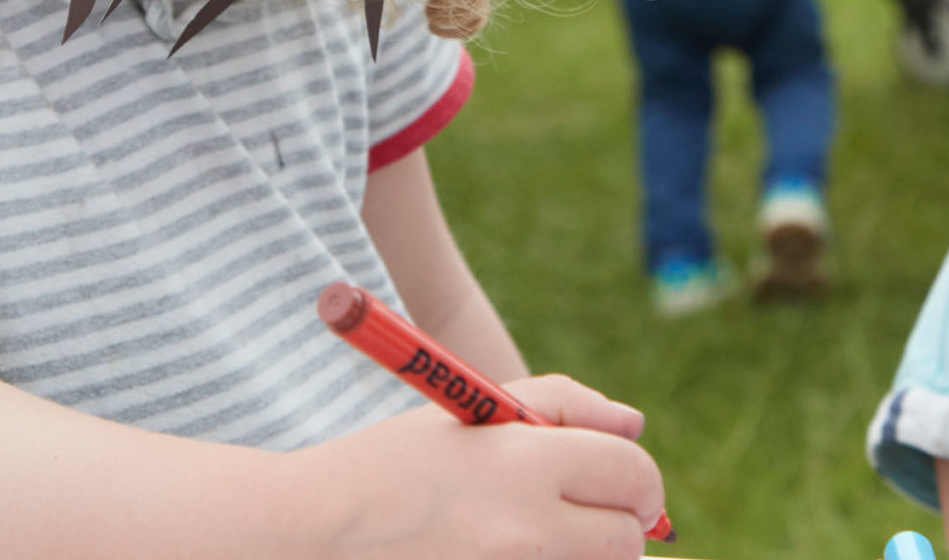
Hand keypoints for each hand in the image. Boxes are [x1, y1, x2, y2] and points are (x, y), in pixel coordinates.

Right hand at [288, 374, 662, 559]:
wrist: (311, 534)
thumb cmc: (389, 463)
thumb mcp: (471, 412)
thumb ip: (561, 403)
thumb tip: (633, 425)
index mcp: (523, 460)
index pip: (633, 476)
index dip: (637, 481)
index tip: (621, 486)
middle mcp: (524, 527)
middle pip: (627, 541)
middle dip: (616, 526)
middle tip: (578, 517)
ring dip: (579, 558)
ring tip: (522, 537)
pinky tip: (498, 556)